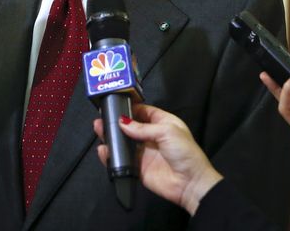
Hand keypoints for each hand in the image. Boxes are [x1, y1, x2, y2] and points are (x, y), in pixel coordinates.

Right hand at [94, 104, 222, 215]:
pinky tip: (104, 150)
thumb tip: (123, 123)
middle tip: (102, 117)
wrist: (190, 184)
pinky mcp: (138, 167)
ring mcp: (144, 152)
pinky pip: (122, 160)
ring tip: (99, 129)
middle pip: (130, 126)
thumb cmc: (186, 153)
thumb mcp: (167, 132)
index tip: (115, 104)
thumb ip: (143, 128)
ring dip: (112, 136)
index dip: (130, 107)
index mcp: (163, 123)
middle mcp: (152, 136)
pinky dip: (111, 155)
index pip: (143, 111)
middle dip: (117, 121)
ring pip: (124, 142)